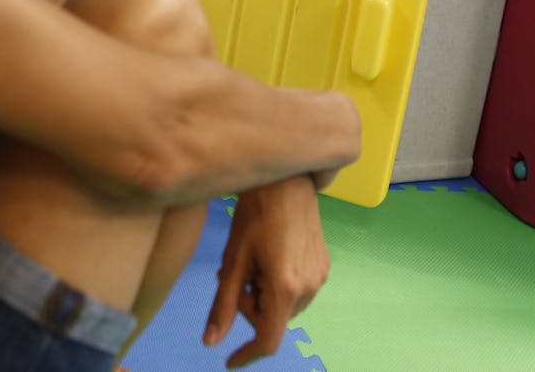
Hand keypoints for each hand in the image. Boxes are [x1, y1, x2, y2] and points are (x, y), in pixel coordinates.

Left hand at [203, 175, 328, 367]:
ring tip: (252, 265)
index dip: (247, 354)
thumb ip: (222, 304)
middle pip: (274, 321)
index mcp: (285, 288)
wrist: (286, 180)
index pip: (268, 339)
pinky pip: (298, 292)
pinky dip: (279, 287)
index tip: (230, 360)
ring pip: (285, 308)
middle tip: (234, 278)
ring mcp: (320, 277)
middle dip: (250, 308)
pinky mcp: (323, 266)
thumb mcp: (233, 260)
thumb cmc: (254, 214)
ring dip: (264, 297)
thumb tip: (211, 342)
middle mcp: (308, 287)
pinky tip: (268, 260)